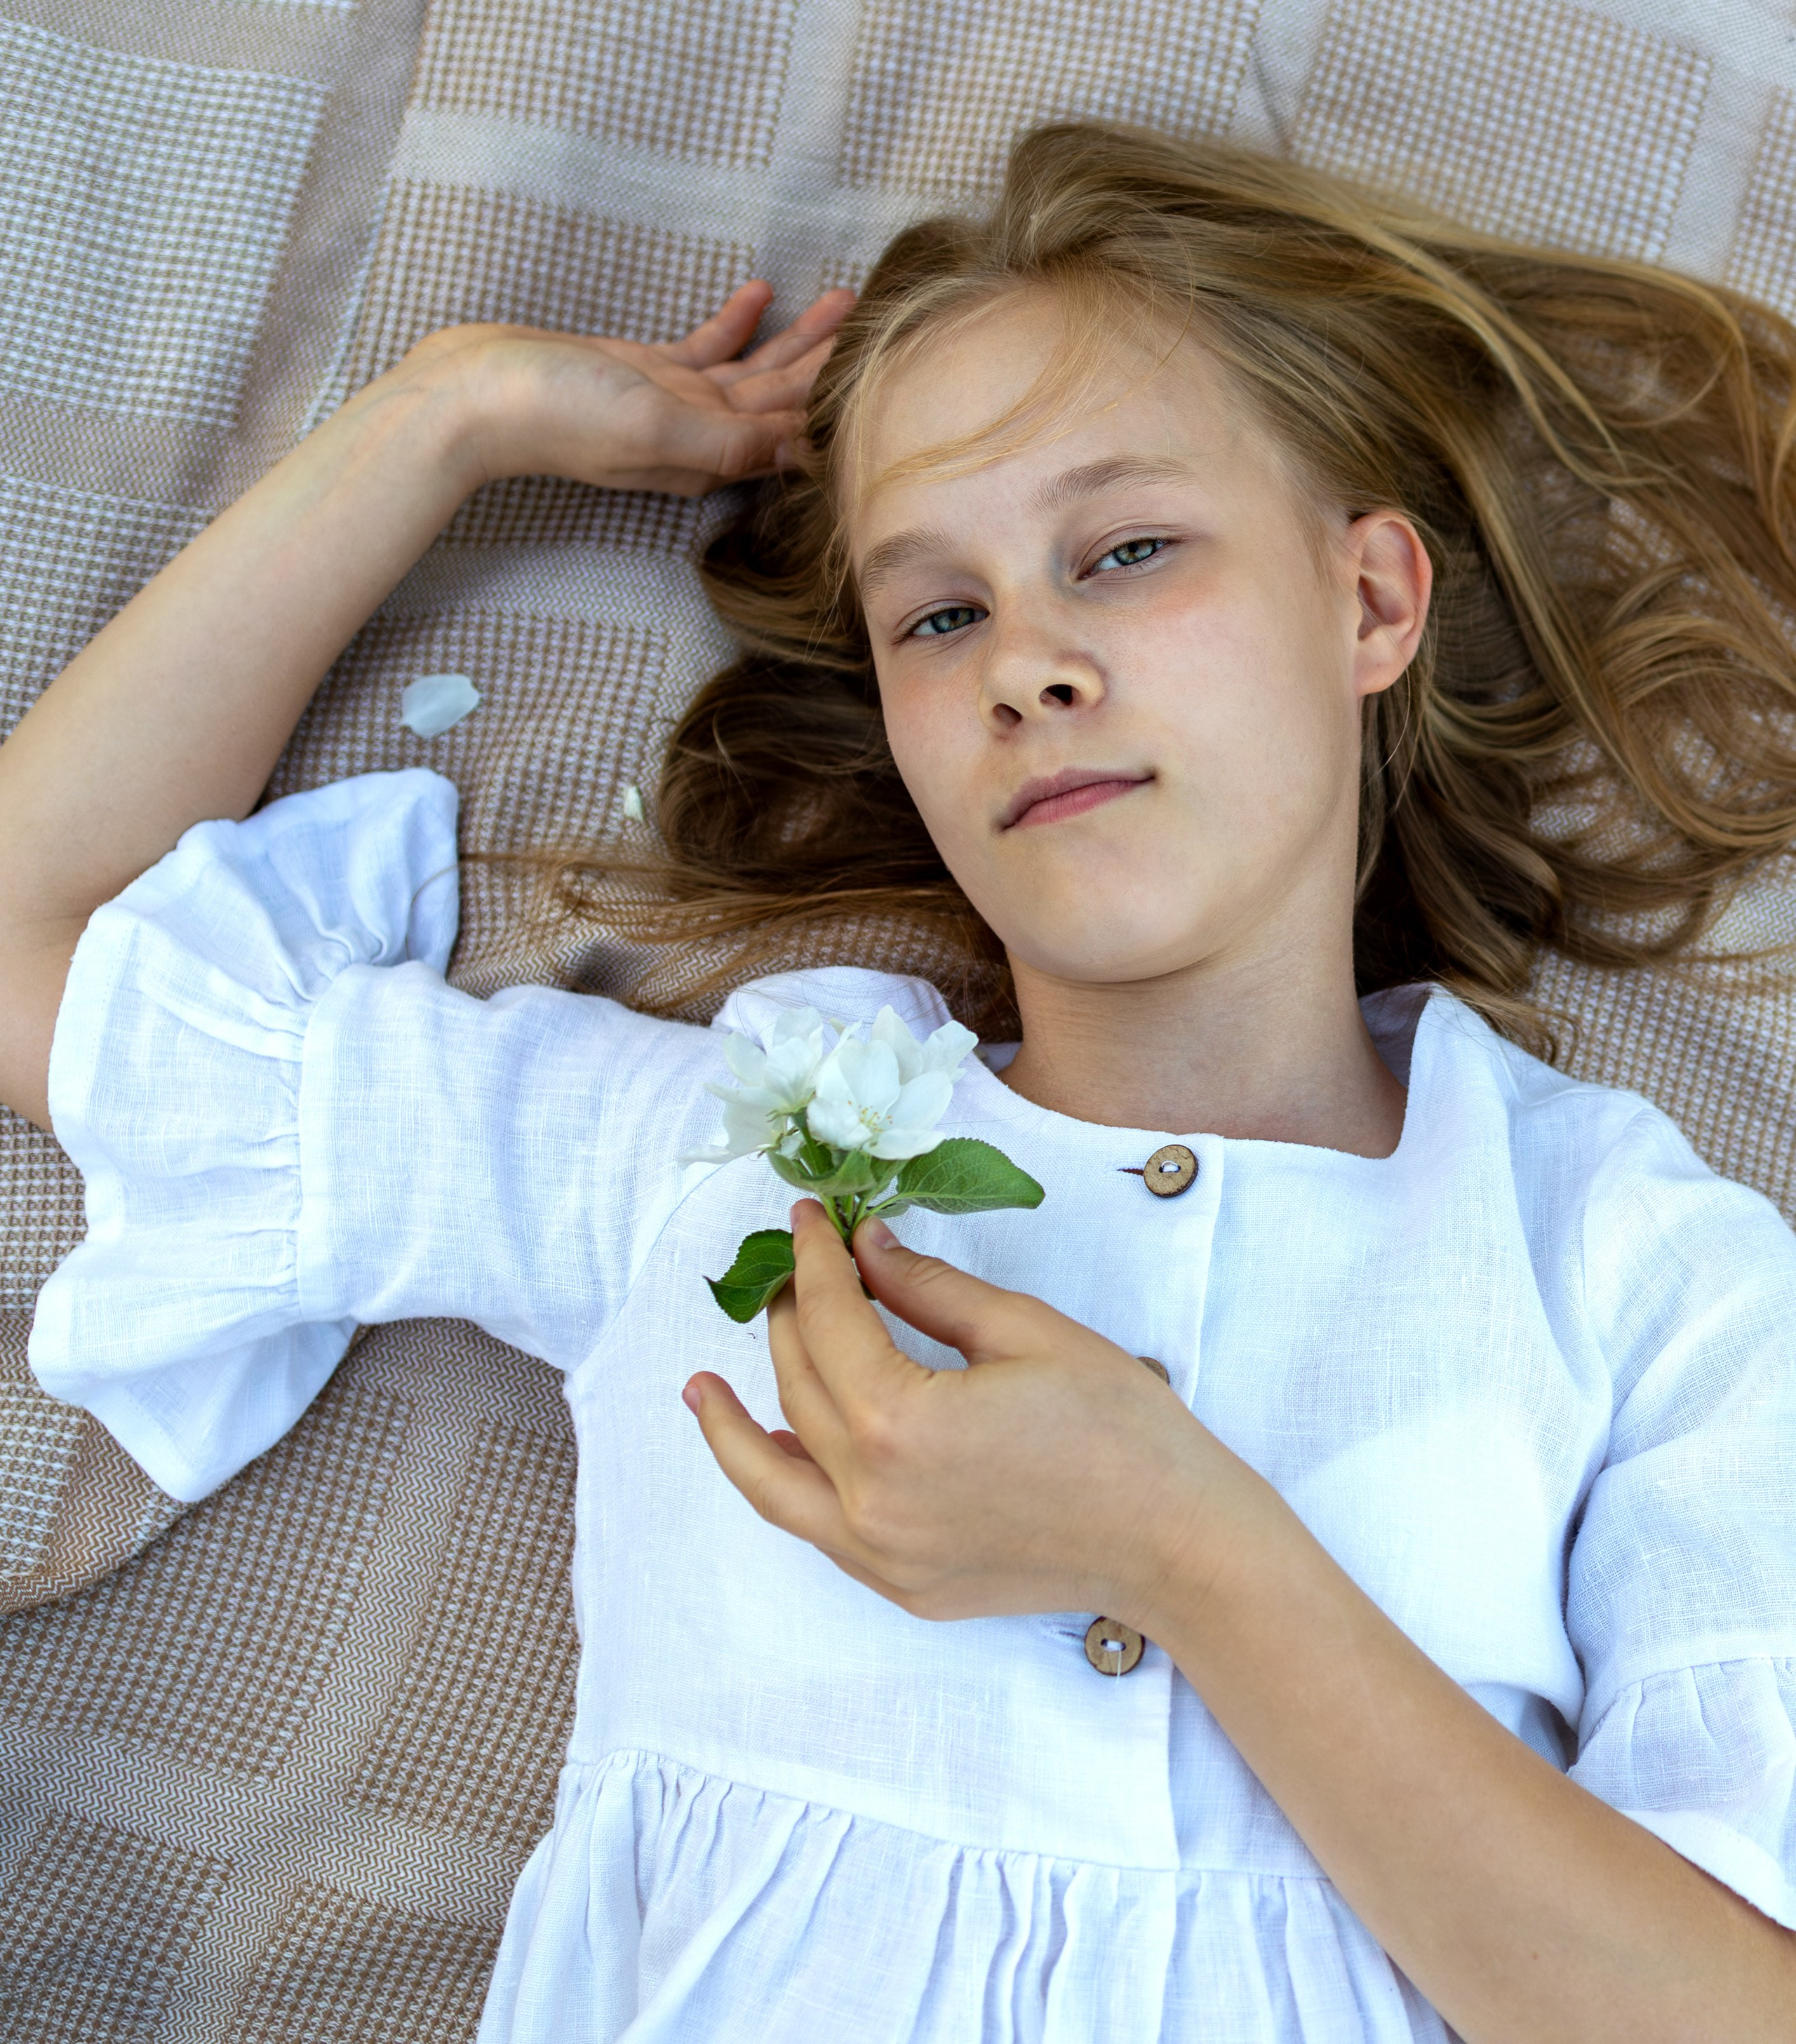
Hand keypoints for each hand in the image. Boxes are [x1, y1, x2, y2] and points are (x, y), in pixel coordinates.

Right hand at [404, 280, 854, 496]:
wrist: (479, 393)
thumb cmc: (563, 414)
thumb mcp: (658, 428)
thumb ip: (731, 441)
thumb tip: (803, 453)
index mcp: (712, 458)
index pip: (794, 436)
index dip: (840, 409)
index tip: (890, 378)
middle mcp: (701, 437)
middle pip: (784, 401)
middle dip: (834, 368)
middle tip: (887, 323)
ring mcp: (673, 404)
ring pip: (754, 372)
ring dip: (797, 340)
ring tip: (844, 302)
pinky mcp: (645, 374)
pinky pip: (707, 350)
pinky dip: (737, 323)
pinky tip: (762, 293)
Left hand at [685, 1200, 1263, 1625]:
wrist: (1179, 1545)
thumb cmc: (1121, 1430)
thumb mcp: (1025, 1332)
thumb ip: (928, 1289)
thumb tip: (865, 1246)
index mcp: (899, 1423)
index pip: (832, 1320)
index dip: (816, 1259)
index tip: (808, 1219)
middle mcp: (870, 1498)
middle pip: (800, 1385)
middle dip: (790, 1315)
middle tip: (795, 1269)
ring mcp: (880, 1553)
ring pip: (774, 1478)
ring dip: (732, 1427)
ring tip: (698, 1389)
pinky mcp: (901, 1586)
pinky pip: (815, 1527)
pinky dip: (784, 1482)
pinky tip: (778, 1446)